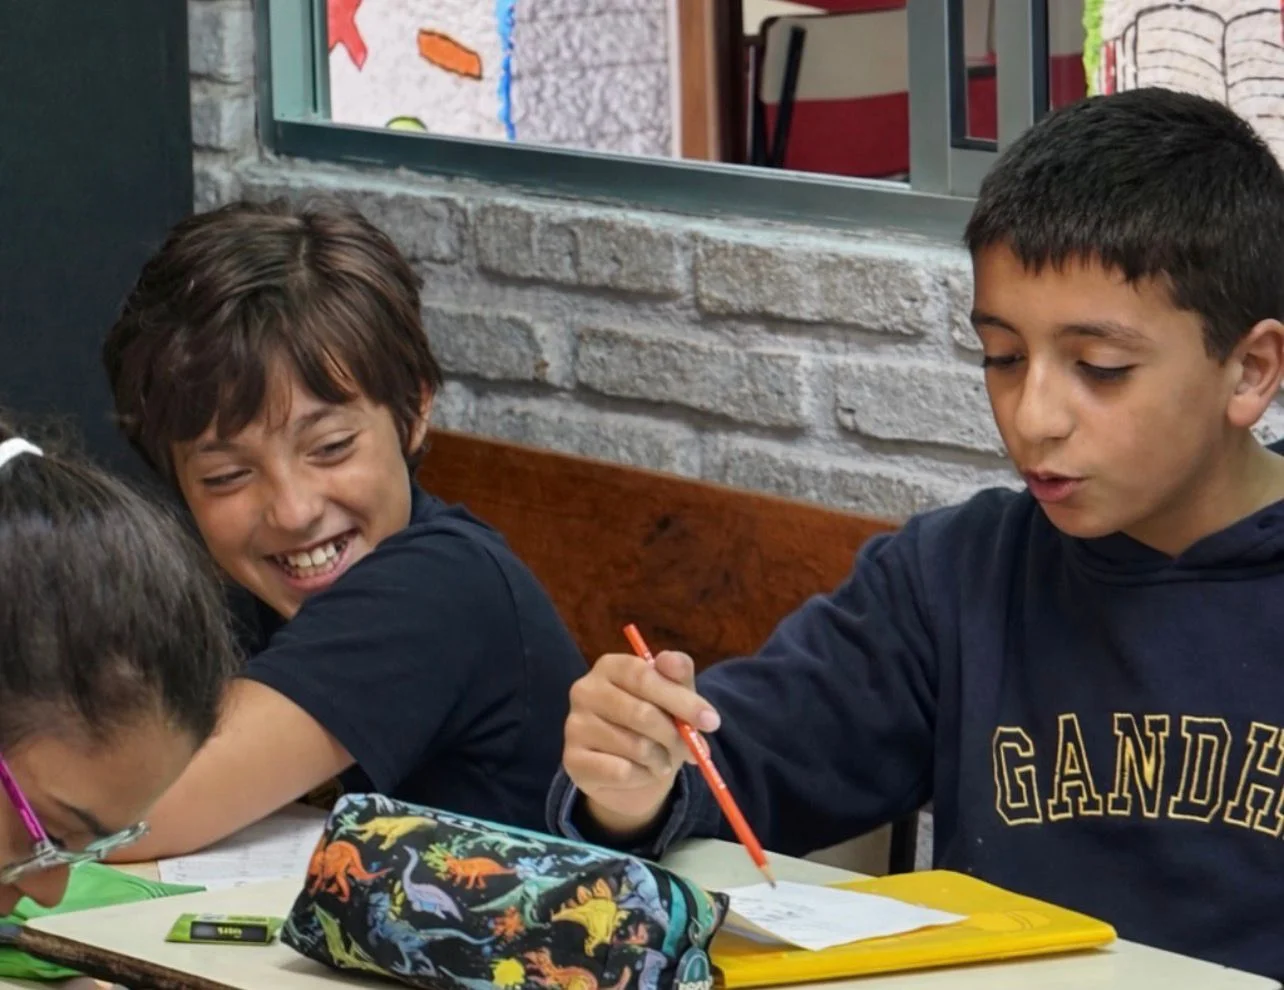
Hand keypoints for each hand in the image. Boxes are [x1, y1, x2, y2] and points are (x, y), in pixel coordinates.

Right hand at [562, 649, 720, 836]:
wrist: (628, 771)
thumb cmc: (654, 725)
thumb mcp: (673, 698)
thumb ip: (678, 676)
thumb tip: (674, 661)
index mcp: (610, 666)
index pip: (644, 676)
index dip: (680, 699)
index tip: (711, 721)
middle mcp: (585, 690)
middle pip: (641, 713)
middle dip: (676, 736)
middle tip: (694, 750)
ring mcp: (574, 726)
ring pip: (635, 746)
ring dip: (661, 759)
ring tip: (662, 760)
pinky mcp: (572, 760)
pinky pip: (621, 772)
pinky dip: (643, 776)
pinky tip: (641, 772)